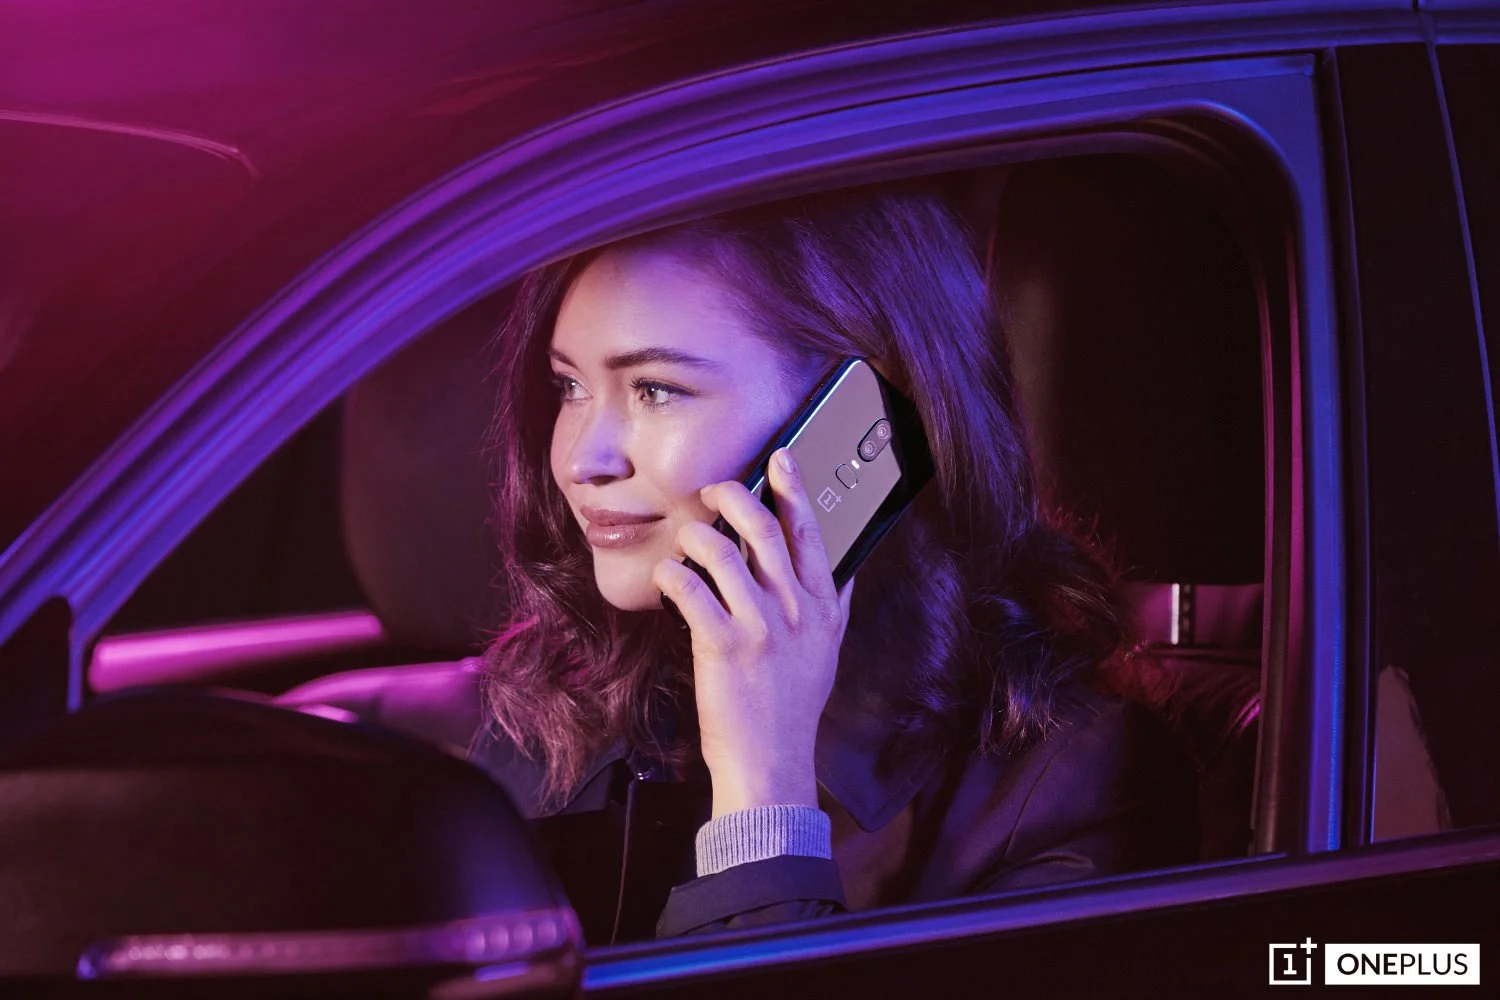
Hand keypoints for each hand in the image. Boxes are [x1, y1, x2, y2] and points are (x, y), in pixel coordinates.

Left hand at [653, 449, 852, 816]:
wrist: (769, 761)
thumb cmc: (792, 708)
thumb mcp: (827, 652)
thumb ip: (835, 608)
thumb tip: (846, 572)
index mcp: (822, 610)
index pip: (811, 536)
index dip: (795, 491)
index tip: (782, 460)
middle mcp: (795, 612)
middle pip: (766, 531)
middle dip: (736, 498)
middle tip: (716, 491)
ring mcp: (760, 627)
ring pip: (722, 553)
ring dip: (696, 536)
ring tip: (686, 538)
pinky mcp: (722, 645)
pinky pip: (690, 589)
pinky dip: (672, 575)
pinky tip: (667, 577)